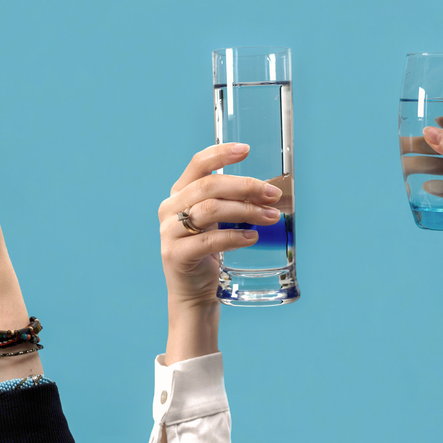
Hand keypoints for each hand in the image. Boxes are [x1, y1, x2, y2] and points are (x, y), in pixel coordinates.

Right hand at [158, 143, 282, 362]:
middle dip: (245, 187)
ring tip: (271, 217)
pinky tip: (252, 238)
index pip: (197, 164)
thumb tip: (271, 190)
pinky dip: (234, 237)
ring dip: (245, 211)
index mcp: (179, 193)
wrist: (194, 293)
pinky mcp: (175, 254)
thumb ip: (233, 202)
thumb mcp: (218, 221)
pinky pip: (208, 240)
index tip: (246, 150)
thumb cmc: (210, 252)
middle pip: (208, 186)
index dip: (220, 154)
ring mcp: (169, 231)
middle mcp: (170, 208)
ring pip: (210, 210)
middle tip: (272, 195)